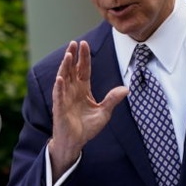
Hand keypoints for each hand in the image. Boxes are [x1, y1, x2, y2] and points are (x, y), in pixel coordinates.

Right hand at [49, 40, 128, 178]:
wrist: (75, 142)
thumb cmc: (87, 127)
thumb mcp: (104, 113)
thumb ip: (112, 99)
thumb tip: (126, 88)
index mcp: (82, 89)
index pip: (83, 69)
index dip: (84, 57)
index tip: (84, 44)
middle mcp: (72, 91)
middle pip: (72, 69)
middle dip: (73, 56)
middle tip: (74, 42)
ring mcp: (64, 98)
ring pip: (64, 78)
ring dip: (65, 67)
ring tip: (68, 55)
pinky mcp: (59, 108)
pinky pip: (58, 96)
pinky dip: (59, 87)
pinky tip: (60, 78)